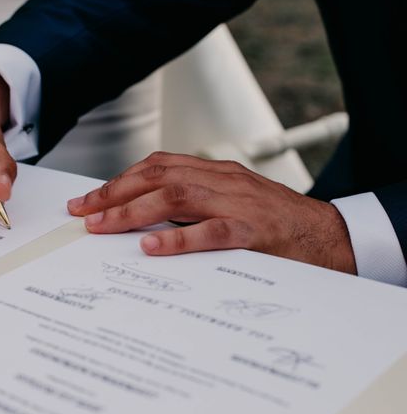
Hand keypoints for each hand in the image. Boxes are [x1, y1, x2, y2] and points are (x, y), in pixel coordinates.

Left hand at [67, 151, 356, 273]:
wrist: (329, 236)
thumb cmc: (275, 223)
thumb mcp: (231, 202)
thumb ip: (193, 205)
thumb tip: (143, 219)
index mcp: (216, 173)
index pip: (158, 167)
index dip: (119, 181)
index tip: (89, 199)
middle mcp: (222, 181)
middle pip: (158, 177)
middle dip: (114, 193)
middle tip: (83, 212)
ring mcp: (238, 204)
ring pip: (176, 198)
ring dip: (132, 212)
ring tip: (102, 226)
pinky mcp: (253, 232)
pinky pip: (210, 232)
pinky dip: (177, 238)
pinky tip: (150, 246)